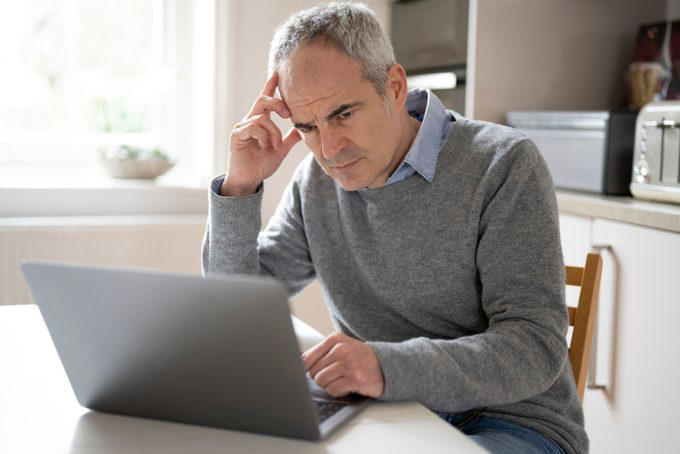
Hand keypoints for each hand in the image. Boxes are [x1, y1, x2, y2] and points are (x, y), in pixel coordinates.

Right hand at [222, 72, 301, 195]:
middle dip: (277, 103)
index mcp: (260, 122)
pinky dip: (263, 136)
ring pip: (262, 118)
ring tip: (275, 146)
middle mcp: (250, 121)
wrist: (249, 181)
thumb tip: (302, 129)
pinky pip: (253, 127)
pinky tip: (265, 146)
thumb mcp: (281, 150)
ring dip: (273, 132)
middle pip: (262, 100)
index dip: (270, 86)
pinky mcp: (237, 136)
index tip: (277, 73)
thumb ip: (290, 139)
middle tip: (289, 114)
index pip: (265, 100)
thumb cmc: (261, 165)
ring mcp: (242, 127)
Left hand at [303, 332, 384, 397]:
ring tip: (341, 380)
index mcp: (335, 339)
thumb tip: (298, 362)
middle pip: (313, 372)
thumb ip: (320, 353)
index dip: (307, 370)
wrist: (386, 366)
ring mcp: (348, 363)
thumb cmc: (360, 358)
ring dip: (329, 385)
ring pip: (321, 381)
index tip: (314, 372)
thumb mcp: (341, 347)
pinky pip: (332, 390)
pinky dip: (338, 392)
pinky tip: (347, 386)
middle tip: (335, 376)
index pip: (306, 358)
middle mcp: (341, 349)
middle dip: (321, 378)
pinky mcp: (355, 378)